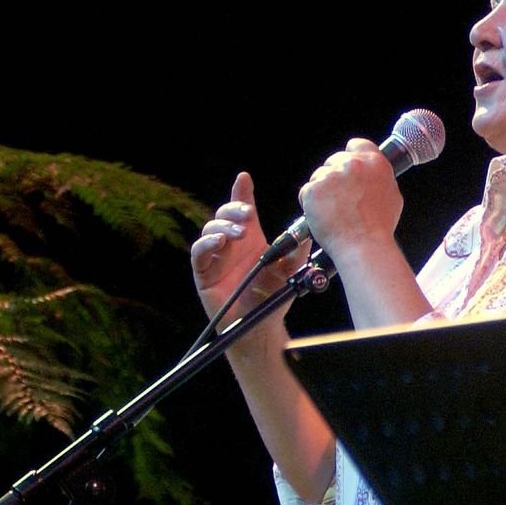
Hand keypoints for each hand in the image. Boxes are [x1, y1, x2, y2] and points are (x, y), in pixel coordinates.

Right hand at [189, 172, 297, 341]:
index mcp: (251, 241)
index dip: (241, 193)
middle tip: (249, 213)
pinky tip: (220, 242)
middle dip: (234, 208)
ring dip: (224, 226)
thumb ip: (297, 251)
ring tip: (240, 234)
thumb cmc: (273, 297)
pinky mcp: (204, 274)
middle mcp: (231, 246)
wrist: (261, 326)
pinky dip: (207, 244)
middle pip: (223, 215)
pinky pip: (198, 254)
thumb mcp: (290, 271)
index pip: (243, 211)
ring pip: (209, 230)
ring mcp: (216, 259)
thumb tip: (307, 231)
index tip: (244, 178)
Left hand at [298, 139, 403, 262]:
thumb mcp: (392, 196)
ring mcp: (331, 175)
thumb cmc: (379, 227)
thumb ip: (380, 179)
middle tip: (341, 199)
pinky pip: (307, 192)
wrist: (363, 245)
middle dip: (335, 178)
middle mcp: (352, 164)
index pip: (356, 144)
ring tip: (334, 212)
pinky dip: (311, 204)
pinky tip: (324, 216)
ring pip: (319, 176)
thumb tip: (372, 176)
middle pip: (334, 160)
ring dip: (322, 191)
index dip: (351, 156)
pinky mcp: (314, 189)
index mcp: (374, 162)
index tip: (348, 168)